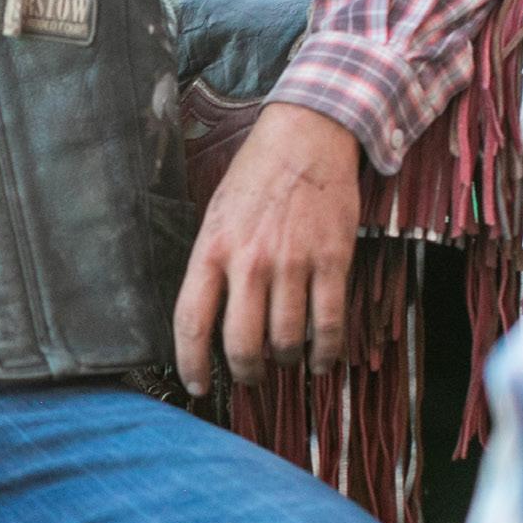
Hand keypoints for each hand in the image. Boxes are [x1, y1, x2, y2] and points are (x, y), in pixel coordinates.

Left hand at [173, 103, 360, 396]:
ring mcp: (292, 262)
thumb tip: (211, 322)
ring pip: (286, 340)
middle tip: (252, 378)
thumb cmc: (256, 177)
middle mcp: (249, 261)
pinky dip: (326, 352)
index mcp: (211, 249)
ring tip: (287, 361)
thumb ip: (212, 266)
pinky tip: (322, 360)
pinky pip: (328, 324)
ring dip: (286, 362)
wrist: (306, 136)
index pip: (191, 323)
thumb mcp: (216, 216)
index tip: (198, 386)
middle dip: (246, 373)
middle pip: (241, 344)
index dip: (192, 364)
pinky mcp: (331, 260)